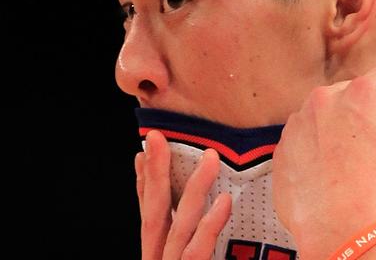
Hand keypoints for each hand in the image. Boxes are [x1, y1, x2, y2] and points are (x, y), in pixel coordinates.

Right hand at [135, 130, 231, 259]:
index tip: (142, 152)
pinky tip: (224, 200)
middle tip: (155, 137)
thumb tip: (219, 203)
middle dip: (155, 174)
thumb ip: (197, 243)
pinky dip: (209, 226)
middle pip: (155, 214)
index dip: (145, 184)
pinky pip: (196, 253)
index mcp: (161, 257)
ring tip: (211, 156)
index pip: (151, 216)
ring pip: (179, 227)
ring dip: (194, 188)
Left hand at [272, 66, 375, 258]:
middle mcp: (327, 99)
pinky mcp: (282, 147)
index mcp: (365, 94)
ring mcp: (300, 122)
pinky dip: (311, 153)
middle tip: (368, 145)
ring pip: (321, 117)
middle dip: (358, 114)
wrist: (342, 231)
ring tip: (344, 165)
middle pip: (348, 95)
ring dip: (332, 132)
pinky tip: (325, 177)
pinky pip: (301, 142)